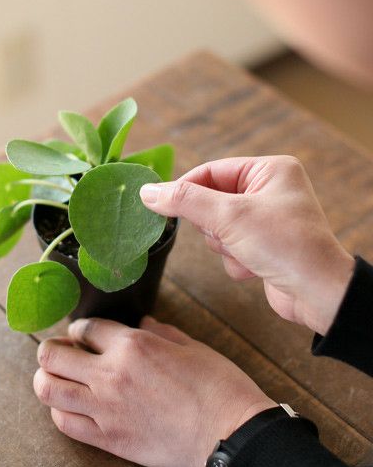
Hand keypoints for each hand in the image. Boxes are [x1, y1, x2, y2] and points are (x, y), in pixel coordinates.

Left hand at [34, 317, 274, 466]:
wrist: (232, 435)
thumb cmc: (218, 387)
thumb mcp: (191, 346)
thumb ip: (160, 331)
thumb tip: (143, 322)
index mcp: (133, 344)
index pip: (85, 327)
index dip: (80, 329)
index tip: (84, 336)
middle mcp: (111, 373)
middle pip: (52, 355)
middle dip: (51, 350)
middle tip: (62, 353)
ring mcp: (106, 408)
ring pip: (48, 389)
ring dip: (47, 380)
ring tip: (57, 379)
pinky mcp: (109, 438)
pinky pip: (65, 423)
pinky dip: (60, 412)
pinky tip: (71, 407)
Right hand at [140, 156, 354, 334]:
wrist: (319, 295)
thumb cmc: (284, 245)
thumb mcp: (229, 216)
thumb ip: (185, 201)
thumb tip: (147, 192)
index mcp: (269, 170)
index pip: (210, 171)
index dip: (185, 188)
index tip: (160, 204)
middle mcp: (269, 190)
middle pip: (210, 200)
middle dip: (213, 225)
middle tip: (226, 234)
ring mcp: (266, 219)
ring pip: (216, 227)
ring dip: (223, 245)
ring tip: (246, 252)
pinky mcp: (263, 245)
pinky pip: (229, 247)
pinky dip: (235, 259)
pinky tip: (255, 266)